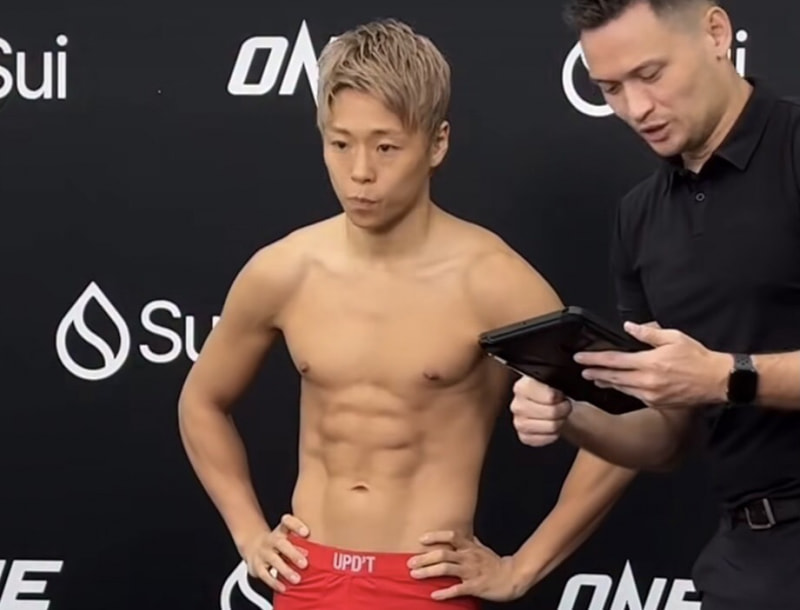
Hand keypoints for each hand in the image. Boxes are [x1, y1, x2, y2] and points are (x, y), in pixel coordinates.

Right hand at [242, 514, 309, 592]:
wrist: (254, 547)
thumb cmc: (279, 543)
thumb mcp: (288, 537)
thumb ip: (302, 541)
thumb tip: (324, 552)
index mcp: (281, 530)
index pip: (287, 522)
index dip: (296, 525)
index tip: (306, 532)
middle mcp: (271, 540)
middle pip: (281, 544)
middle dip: (293, 554)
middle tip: (305, 563)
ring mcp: (263, 553)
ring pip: (274, 560)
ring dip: (286, 570)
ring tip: (297, 579)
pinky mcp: (257, 566)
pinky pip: (265, 575)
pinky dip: (274, 582)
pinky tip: (284, 587)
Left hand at [408, 531, 522, 600]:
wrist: (512, 577)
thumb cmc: (496, 563)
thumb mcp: (483, 549)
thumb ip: (472, 542)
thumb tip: (466, 535)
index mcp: (470, 547)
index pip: (450, 536)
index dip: (435, 536)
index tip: (421, 539)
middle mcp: (468, 557)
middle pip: (442, 554)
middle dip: (424, 558)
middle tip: (410, 563)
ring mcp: (471, 571)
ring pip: (446, 569)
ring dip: (428, 572)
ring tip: (415, 576)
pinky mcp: (474, 586)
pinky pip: (457, 589)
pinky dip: (444, 592)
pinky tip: (433, 595)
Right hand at [509, 376, 572, 445]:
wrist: (546, 405)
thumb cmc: (549, 392)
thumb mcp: (552, 379)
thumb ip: (557, 380)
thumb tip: (570, 376)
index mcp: (522, 386)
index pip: (550, 396)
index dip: (560, 397)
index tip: (560, 395)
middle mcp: (517, 404)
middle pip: (552, 412)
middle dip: (563, 410)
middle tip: (563, 406)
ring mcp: (518, 422)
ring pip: (551, 426)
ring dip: (560, 422)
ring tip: (558, 415)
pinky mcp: (524, 436)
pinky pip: (546, 439)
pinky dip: (553, 434)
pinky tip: (551, 426)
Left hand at [575, 321, 730, 408]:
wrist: (717, 381)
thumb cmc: (697, 357)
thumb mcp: (673, 337)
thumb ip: (648, 333)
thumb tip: (628, 327)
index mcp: (649, 363)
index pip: (614, 361)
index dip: (594, 359)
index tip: (580, 358)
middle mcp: (646, 381)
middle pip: (613, 377)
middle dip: (595, 373)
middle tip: (582, 371)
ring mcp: (651, 395)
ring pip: (622, 388)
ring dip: (607, 382)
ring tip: (595, 378)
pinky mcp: (657, 403)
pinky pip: (634, 396)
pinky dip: (623, 390)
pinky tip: (617, 386)